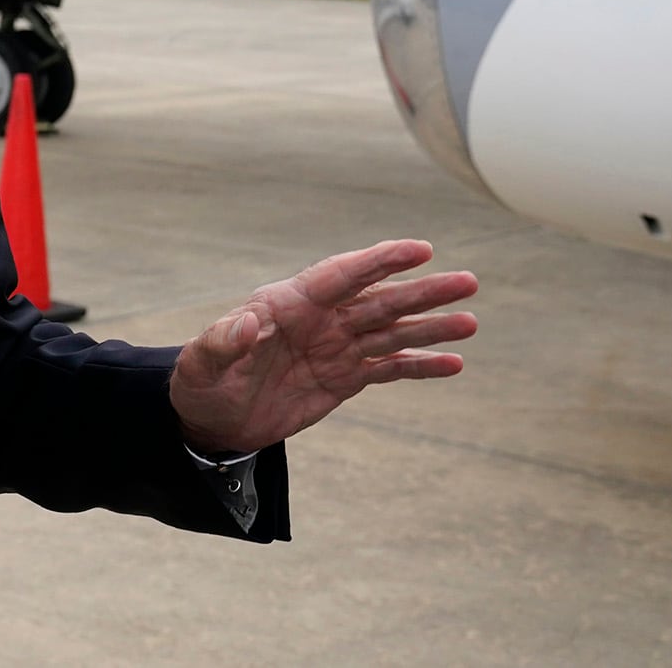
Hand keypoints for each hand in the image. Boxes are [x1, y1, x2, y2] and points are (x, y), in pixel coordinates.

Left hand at [169, 239, 476, 453]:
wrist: (210, 422)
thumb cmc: (201, 382)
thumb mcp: (203, 363)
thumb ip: (223, 341)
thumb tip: (246, 325)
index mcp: (287, 304)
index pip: (340, 275)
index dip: (379, 261)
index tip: (420, 249)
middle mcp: (318, 320)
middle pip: (377, 300)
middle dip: (421, 291)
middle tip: (467, 282)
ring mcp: (334, 348)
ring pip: (391, 332)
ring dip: (430, 326)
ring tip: (470, 322)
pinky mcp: (343, 379)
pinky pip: (388, 369)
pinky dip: (419, 365)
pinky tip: (452, 363)